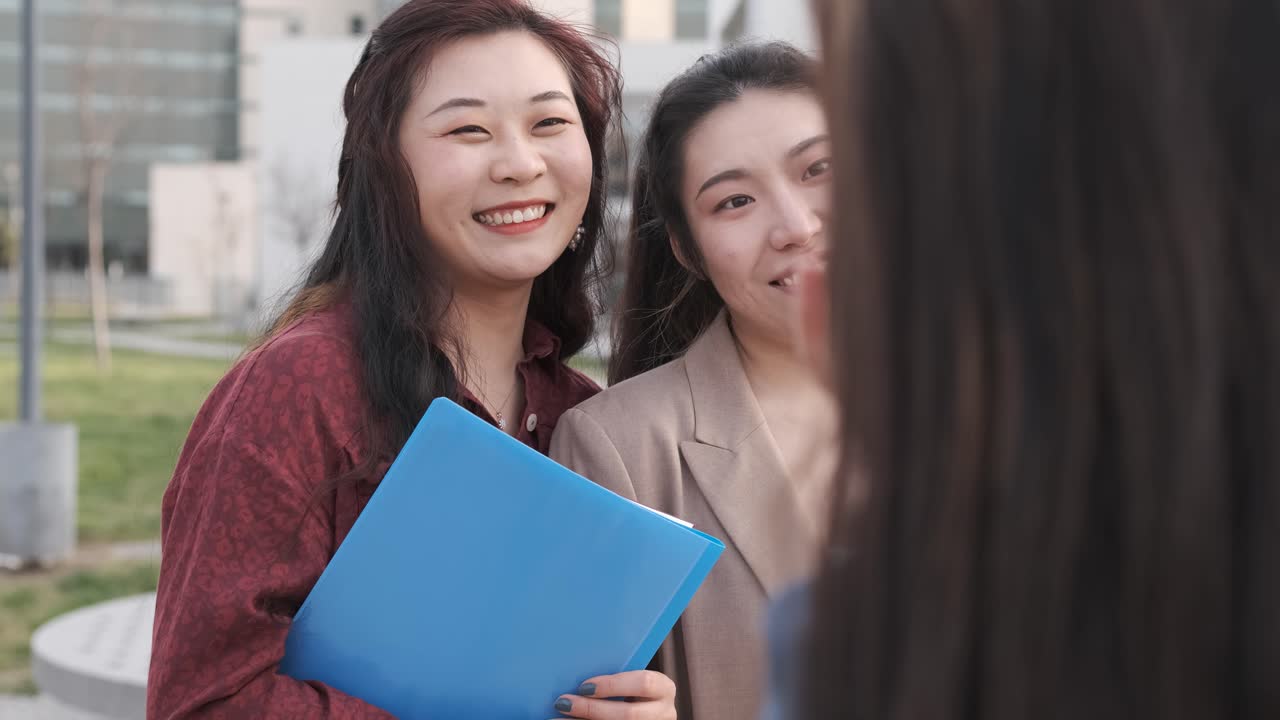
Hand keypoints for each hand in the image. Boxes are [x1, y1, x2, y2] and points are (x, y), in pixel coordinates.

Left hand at [549, 670, 675, 718]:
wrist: (644, 713)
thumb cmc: (631, 689)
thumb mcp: (632, 680)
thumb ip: (616, 675)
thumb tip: (573, 665)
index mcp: (663, 688)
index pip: (644, 683)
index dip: (613, 685)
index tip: (583, 686)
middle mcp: (664, 713)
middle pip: (629, 714)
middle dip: (592, 710)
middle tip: (563, 703)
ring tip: (557, 719)